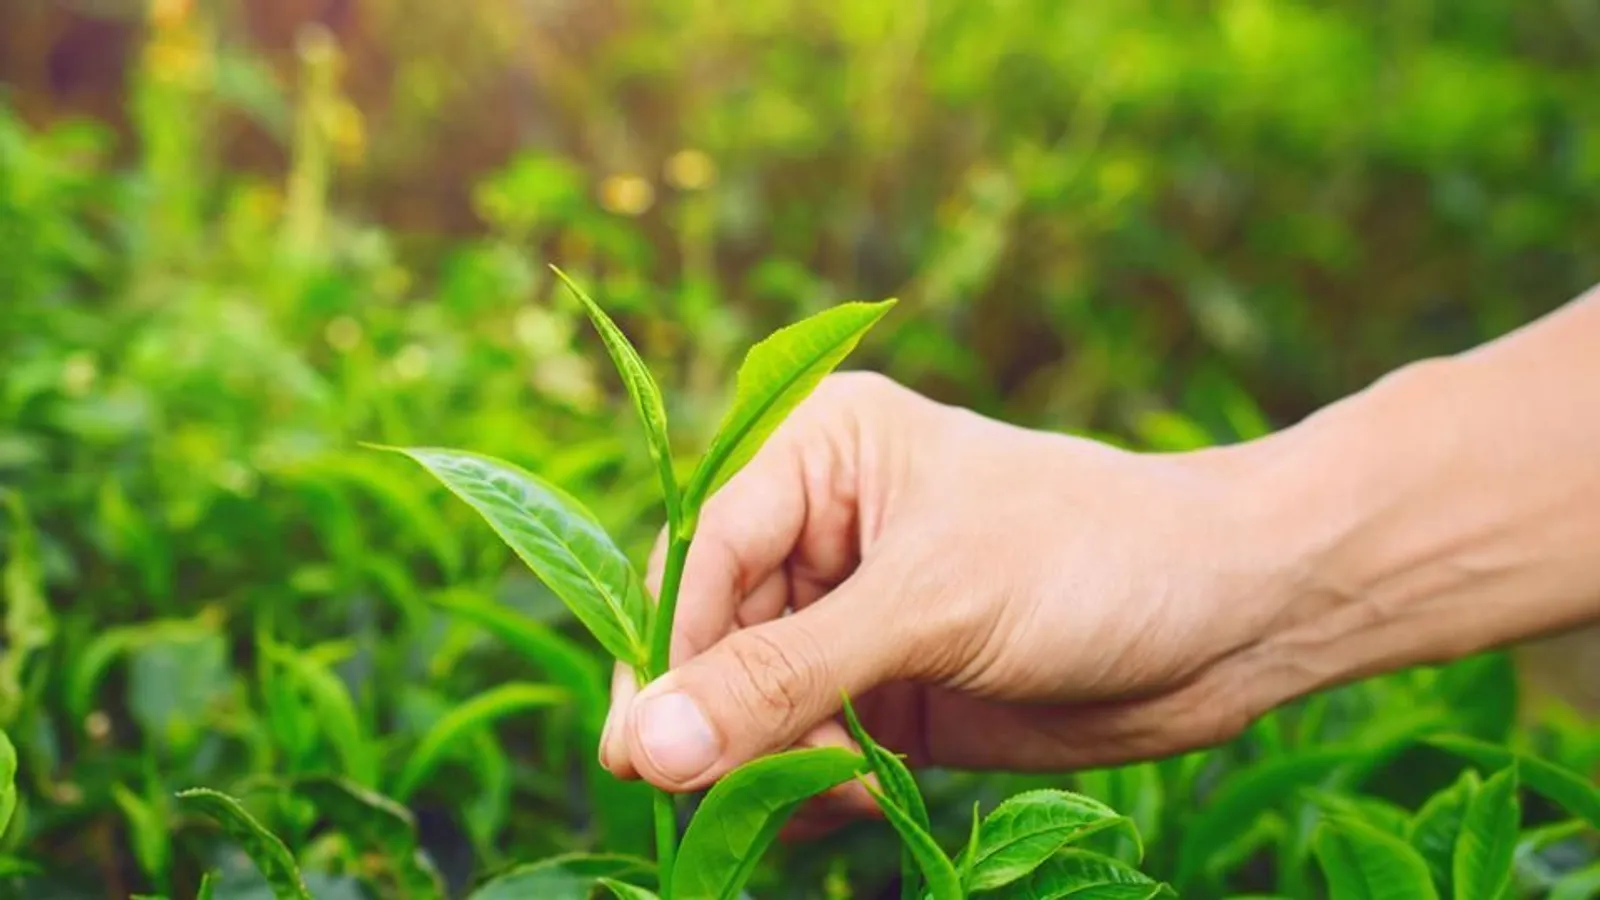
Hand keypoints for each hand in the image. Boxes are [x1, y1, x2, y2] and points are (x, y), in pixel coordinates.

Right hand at [597, 372, 1297, 793]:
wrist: (1233, 619)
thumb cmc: (1091, 559)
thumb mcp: (930, 607)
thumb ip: (784, 678)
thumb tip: (645, 746)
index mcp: (820, 452)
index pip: (700, 552)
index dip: (668, 650)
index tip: (644, 749)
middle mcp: (822, 529)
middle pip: (710, 633)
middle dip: (716, 716)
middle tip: (703, 797)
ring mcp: (854, 615)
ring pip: (751, 701)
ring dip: (766, 761)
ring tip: (830, 789)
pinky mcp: (886, 690)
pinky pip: (805, 747)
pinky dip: (812, 785)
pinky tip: (856, 798)